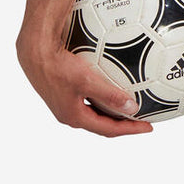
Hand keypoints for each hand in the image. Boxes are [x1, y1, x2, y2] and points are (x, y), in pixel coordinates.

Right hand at [17, 35, 152, 137]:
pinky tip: (110, 89)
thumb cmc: (59, 67)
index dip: (130, 130)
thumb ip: (110, 95)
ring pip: (94, 113)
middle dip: (122, 124)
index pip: (108, 130)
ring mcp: (65, 104)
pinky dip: (102, 100)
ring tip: (129, 107)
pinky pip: (88, 101)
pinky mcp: (63, 93)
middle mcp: (69, 114)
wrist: (35, 54)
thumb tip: (132, 108)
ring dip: (112, 113)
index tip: (148, 127)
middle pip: (102, 125)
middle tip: (141, 120)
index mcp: (75, 117)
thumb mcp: (87, 81)